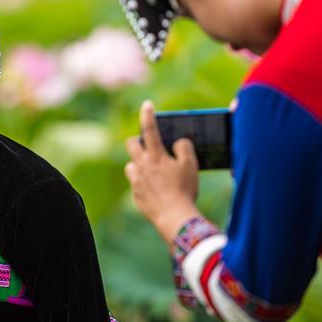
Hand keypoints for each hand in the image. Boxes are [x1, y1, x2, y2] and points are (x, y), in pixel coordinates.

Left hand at [125, 101, 200, 244]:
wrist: (174, 217)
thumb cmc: (184, 189)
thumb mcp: (191, 166)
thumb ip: (184, 148)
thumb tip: (178, 142)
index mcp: (156, 156)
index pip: (150, 129)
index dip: (148, 115)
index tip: (147, 104)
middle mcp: (142, 166)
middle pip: (131, 144)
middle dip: (138, 141)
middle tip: (149, 147)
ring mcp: (137, 181)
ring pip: (130, 165)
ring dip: (139, 164)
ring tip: (152, 171)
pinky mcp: (136, 195)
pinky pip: (135, 184)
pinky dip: (142, 183)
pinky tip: (155, 190)